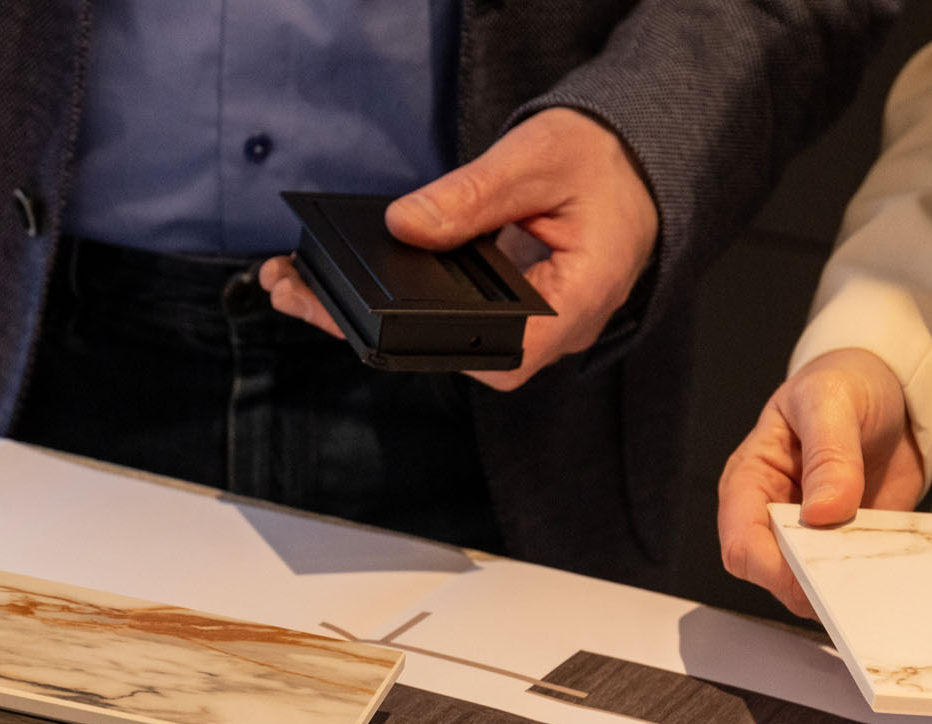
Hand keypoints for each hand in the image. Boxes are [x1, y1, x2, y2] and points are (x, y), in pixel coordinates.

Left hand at [257, 107, 658, 391]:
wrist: (636, 161)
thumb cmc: (607, 162)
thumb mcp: (539, 160)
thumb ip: (475, 196)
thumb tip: (405, 226)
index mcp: (575, 304)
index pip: (499, 355)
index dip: (428, 342)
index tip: (360, 322)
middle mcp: (550, 332)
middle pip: (451, 352)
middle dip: (366, 331)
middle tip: (296, 295)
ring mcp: (526, 327)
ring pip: (439, 340)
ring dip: (365, 319)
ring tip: (295, 288)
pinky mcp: (503, 310)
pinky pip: (443, 318)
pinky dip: (391, 301)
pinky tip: (336, 284)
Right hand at [716, 347, 921, 617]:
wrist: (890, 386)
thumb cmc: (842, 385)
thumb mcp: (830, 404)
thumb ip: (829, 455)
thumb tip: (822, 512)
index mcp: (750, 482)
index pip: (742, 545)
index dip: (773, 567)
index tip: (815, 568)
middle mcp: (774, 516)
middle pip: (776, 576)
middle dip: (813, 585)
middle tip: (857, 574)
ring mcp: (813, 535)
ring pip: (816, 586)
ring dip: (848, 585)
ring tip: (880, 569)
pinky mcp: (851, 542)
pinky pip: (858, 575)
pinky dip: (876, 576)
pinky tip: (897, 566)